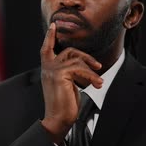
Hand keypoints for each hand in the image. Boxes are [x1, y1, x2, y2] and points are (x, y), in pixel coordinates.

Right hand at [40, 23, 102, 144]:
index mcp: (47, 70)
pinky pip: (80, 69)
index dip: (49, 37)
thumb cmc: (64, 106)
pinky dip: (91, 77)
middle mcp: (47, 68)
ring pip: (77, 60)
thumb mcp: (66, 85)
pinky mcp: (60, 75)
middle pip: (69, 52)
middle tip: (98, 66)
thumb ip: (69, 73)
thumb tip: (82, 66)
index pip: (46, 49)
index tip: (53, 26)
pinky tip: (98, 84)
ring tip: (99, 82)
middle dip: (85, 56)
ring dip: (91, 71)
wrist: (58, 119)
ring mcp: (52, 70)